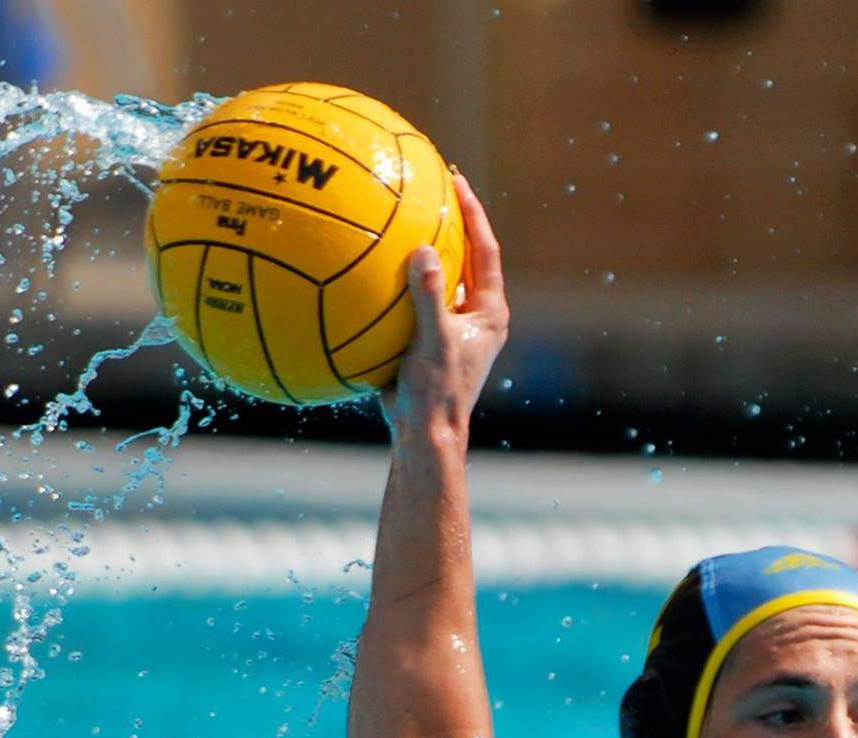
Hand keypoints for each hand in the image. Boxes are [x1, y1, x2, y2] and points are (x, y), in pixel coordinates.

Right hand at [380, 171, 508, 445]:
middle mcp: (475, 316)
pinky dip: (396, 280)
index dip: (473, 213)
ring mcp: (452, 327)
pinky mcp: (428, 339)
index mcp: (489, 313)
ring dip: (424, 248)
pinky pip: (413, 299)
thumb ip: (429, 297)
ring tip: (401, 214)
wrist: (424, 436)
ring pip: (440, 277)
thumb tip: (422, 250)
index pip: (485, 250)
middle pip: (467, 256)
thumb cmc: (436, 393)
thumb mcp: (433, 342)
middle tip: (433, 185)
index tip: (457, 181)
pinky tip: (368, 264)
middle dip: (451, 220)